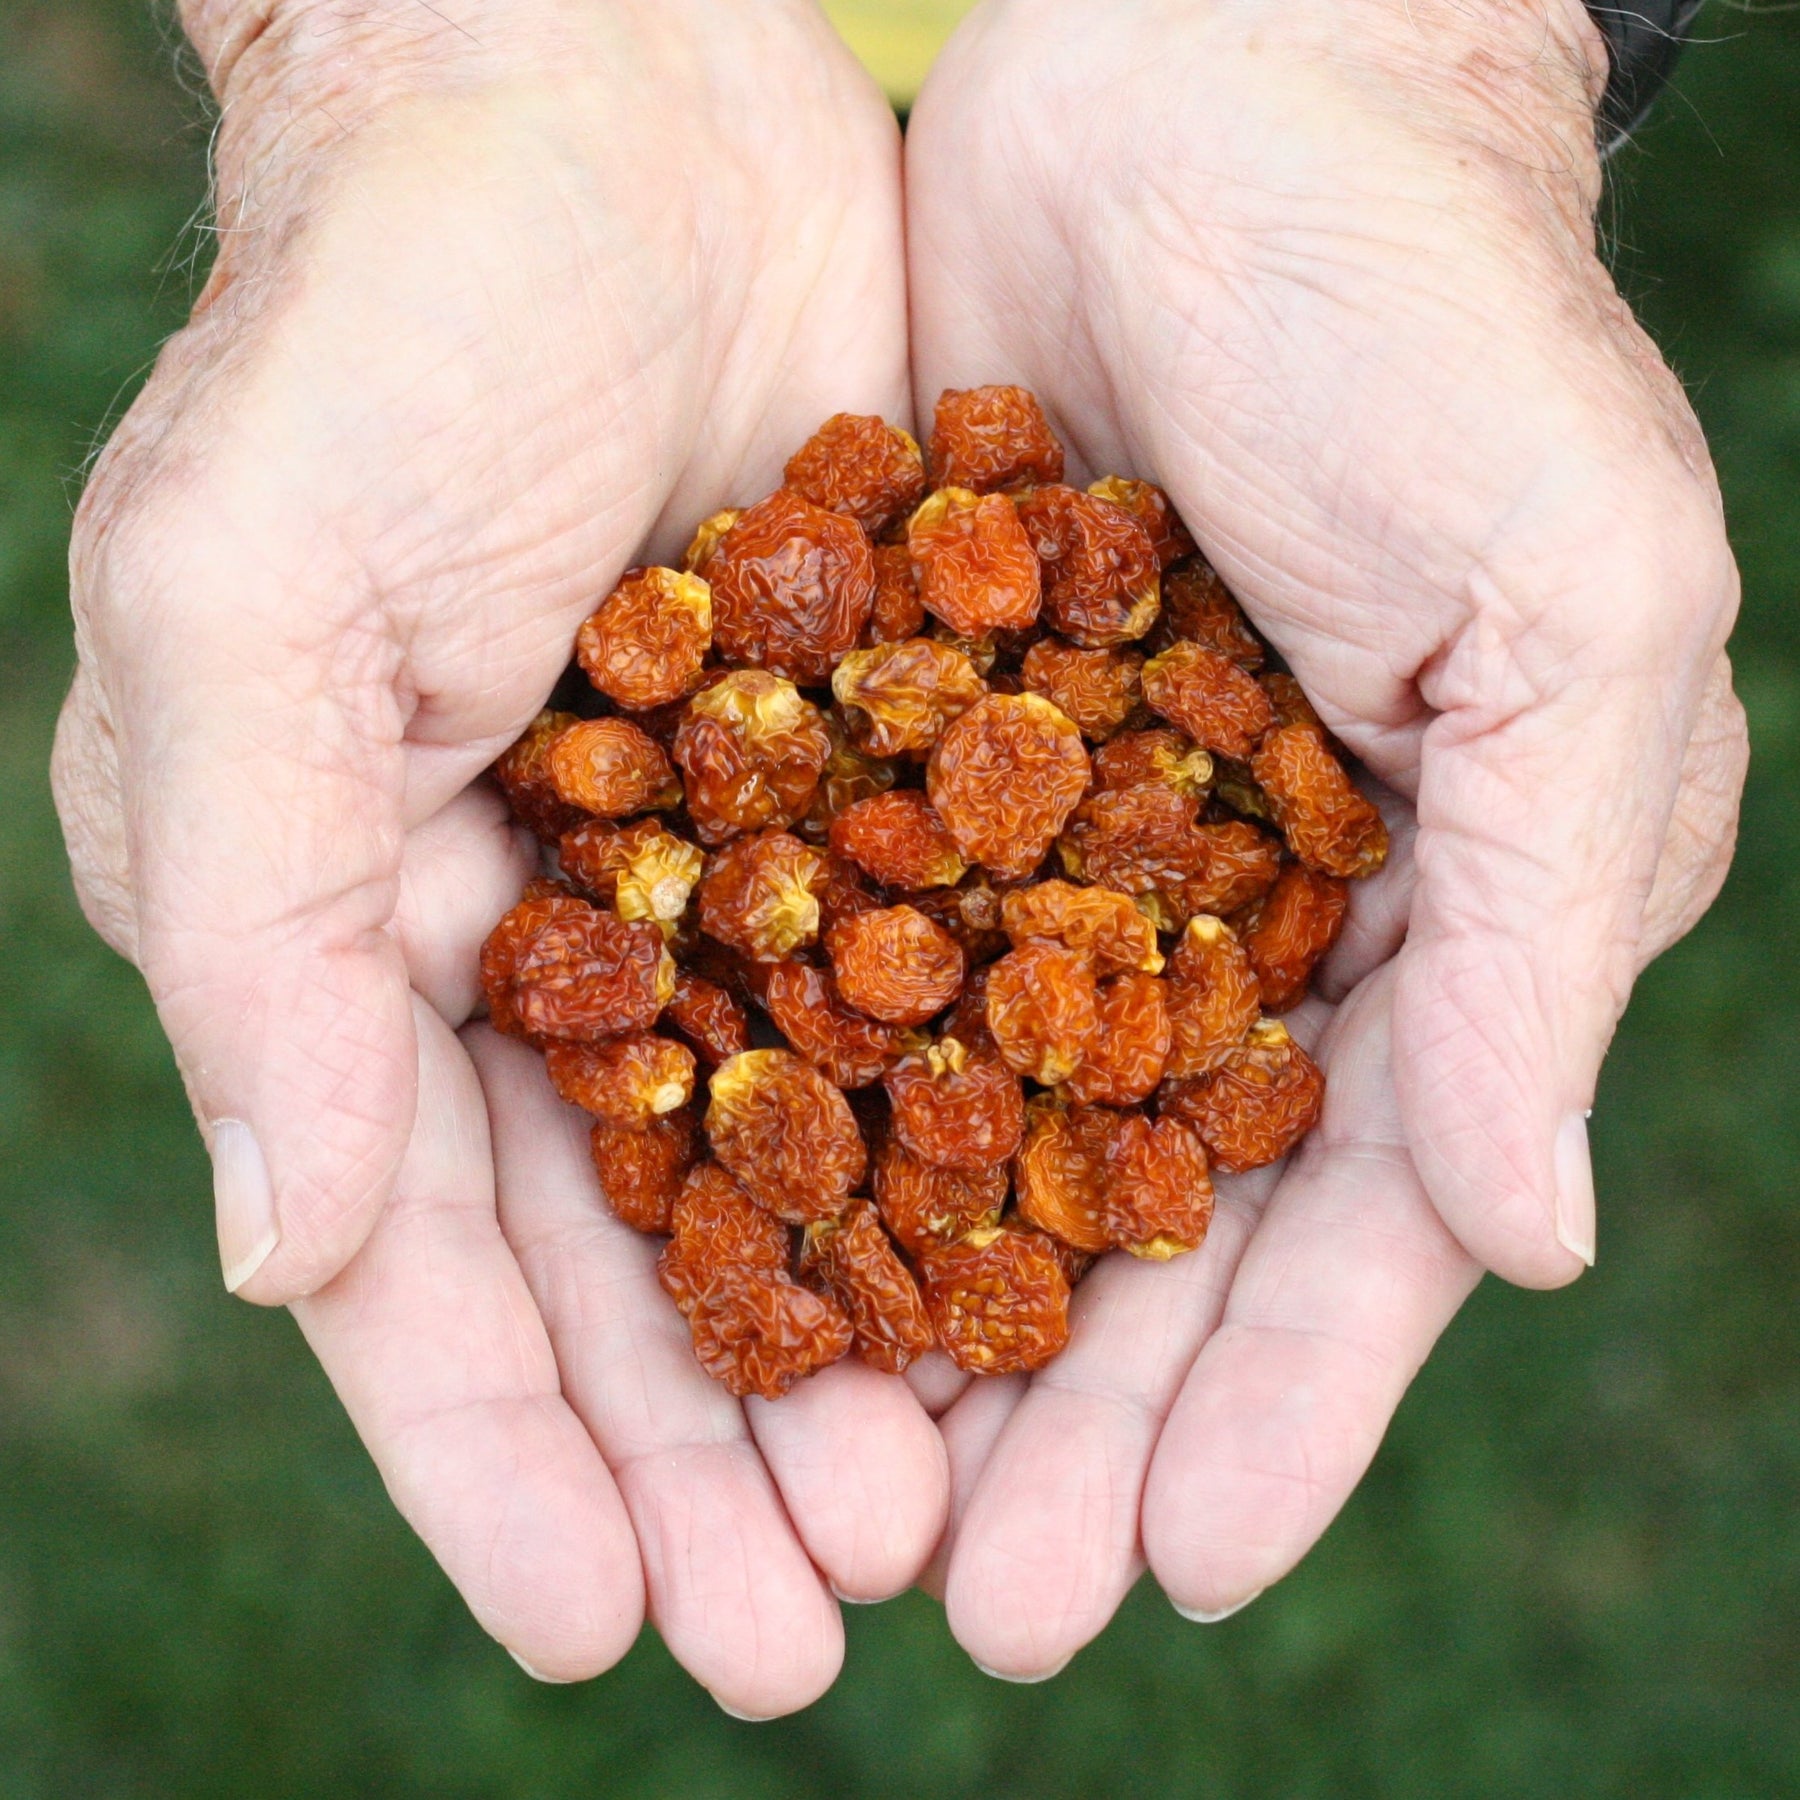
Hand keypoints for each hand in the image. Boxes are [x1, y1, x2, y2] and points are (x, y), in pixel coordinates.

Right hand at [52, 0, 944, 1711]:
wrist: (586, 104)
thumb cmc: (375, 337)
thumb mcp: (247, 614)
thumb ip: (263, 940)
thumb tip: (289, 1254)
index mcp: (363, 937)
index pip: (422, 1261)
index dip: (507, 1460)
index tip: (612, 1632)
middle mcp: (553, 933)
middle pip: (632, 1255)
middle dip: (713, 1451)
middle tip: (819, 1624)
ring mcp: (731, 858)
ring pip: (803, 1159)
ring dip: (865, 1335)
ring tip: (949, 1509)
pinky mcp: (880, 762)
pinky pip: (944, 982)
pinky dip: (986, 1125)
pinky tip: (1057, 1254)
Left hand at [904, 0, 1746, 1672]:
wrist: (1219, 78)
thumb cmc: (1440, 328)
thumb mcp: (1574, 615)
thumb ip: (1544, 934)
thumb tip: (1529, 1239)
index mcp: (1414, 915)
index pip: (1350, 1217)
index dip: (1277, 1408)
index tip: (1168, 1572)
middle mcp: (1220, 910)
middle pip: (1139, 1221)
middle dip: (1071, 1414)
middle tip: (974, 1609)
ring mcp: (1046, 836)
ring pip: (969, 1130)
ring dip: (912, 1314)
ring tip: (833, 1501)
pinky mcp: (893, 733)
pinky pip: (831, 951)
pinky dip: (786, 1093)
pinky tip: (718, 1237)